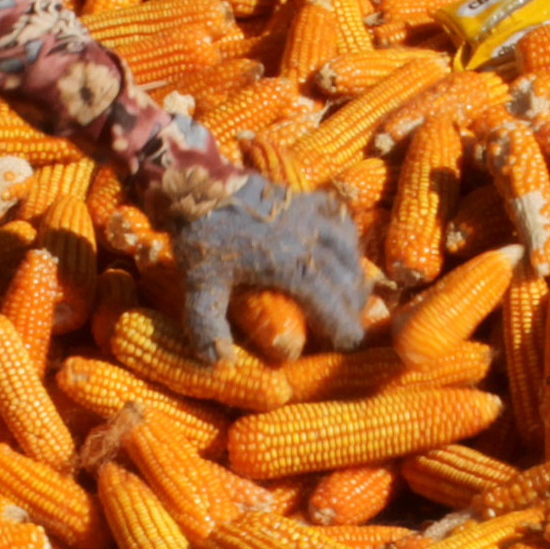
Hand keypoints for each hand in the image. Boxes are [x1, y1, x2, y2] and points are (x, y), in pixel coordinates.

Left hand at [166, 174, 370, 360]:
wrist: (196, 184)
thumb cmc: (199, 238)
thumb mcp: (198, 287)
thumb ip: (207, 327)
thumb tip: (220, 364)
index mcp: (289, 267)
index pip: (329, 304)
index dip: (344, 327)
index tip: (351, 343)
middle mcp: (308, 240)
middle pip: (345, 278)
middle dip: (352, 305)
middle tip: (351, 324)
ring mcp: (308, 216)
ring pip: (348, 248)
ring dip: (354, 271)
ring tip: (352, 292)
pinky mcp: (302, 198)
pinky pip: (337, 215)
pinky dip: (346, 234)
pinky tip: (344, 247)